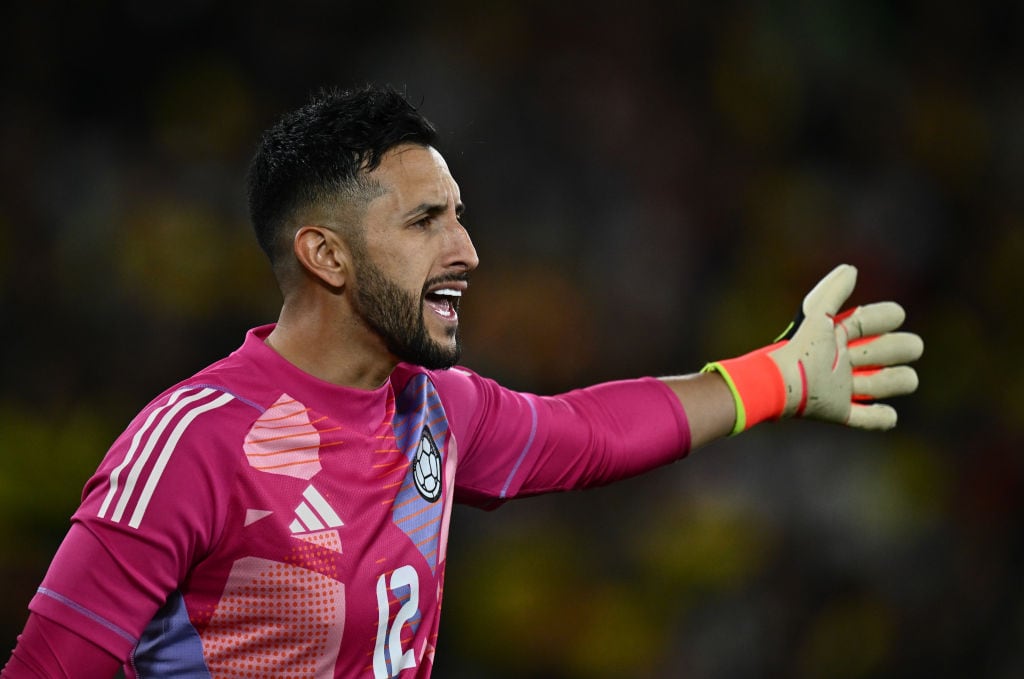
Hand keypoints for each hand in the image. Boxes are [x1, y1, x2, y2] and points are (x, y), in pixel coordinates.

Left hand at [768, 264, 922, 428]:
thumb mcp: (815, 316)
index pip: (877, 320)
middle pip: (893, 350)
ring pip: (889, 383)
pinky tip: (889, 413)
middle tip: (866, 354)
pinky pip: (871, 419)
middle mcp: (846, 360)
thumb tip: (852, 269)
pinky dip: (883, 417)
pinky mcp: (840, 412)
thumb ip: (832, 292)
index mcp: (840, 335)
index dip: (886, 317)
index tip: (891, 317)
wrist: (779, 385)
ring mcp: (844, 387)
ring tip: (873, 382)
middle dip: (894, 348)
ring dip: (891, 381)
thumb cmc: (797, 348)